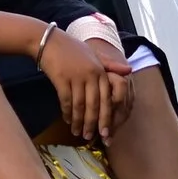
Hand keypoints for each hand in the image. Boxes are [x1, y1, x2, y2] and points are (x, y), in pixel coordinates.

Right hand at [41, 27, 131, 143]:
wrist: (49, 41)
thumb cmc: (71, 48)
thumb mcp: (93, 55)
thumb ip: (110, 65)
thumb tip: (129, 70)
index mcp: (101, 70)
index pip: (107, 99)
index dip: (106, 118)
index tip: (105, 132)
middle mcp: (91, 74)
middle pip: (95, 105)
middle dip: (93, 124)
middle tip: (91, 137)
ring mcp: (76, 76)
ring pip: (80, 105)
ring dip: (78, 121)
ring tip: (77, 132)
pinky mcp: (62, 78)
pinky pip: (66, 101)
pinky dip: (67, 112)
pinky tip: (66, 119)